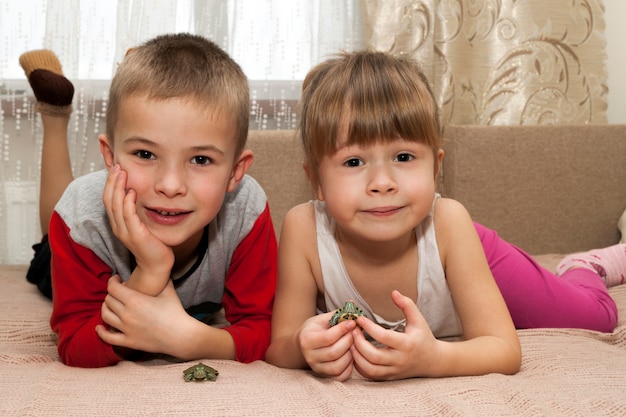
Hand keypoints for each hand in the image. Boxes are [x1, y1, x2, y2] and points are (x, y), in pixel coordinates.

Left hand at [95, 276, 190, 355]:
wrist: (181, 335)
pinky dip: (101, 332)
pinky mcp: (128, 341)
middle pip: (108, 300)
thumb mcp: (168, 290)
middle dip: (111, 293)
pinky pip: (108, 337)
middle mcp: (127, 314)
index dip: (112, 281)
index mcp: (135, 300)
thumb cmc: (176, 311)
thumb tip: (158, 266)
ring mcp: (126, 329)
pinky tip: (99, 327)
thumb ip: (160, 278)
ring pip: (105, 315)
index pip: (113, 288)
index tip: (116, 279)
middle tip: (118, 291)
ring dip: (106, 308)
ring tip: (111, 304)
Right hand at [103, 165, 173, 292]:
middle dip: (112, 182)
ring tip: (122, 173)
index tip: (116, 169)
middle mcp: (118, 227)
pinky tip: (131, 192)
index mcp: (118, 224)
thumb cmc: (153, 243)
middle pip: (108, 200)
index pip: (108, 200)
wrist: (157, 265)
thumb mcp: (142, 224)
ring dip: (118, 188)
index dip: (110, 184)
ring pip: (116, 207)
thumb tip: (137, 193)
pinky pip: (128, 217)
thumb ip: (137, 211)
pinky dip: (128, 204)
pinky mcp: (136, 236)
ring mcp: (126, 232)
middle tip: (117, 166)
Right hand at [298, 311, 356, 380]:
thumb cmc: (314, 330)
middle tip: (355, 332)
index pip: (328, 337)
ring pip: (338, 366)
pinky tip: (350, 355)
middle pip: (334, 352)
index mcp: (307, 339)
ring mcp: (317, 368)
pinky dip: (349, 367)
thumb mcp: (321, 319)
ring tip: (353, 344)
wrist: (302, 346)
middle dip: (349, 341)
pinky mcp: (324, 376)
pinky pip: (340, 376)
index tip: (353, 322)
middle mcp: (310, 356)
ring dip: (350, 354)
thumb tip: (353, 303)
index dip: (343, 330)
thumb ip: (337, 313)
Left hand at [350, 290, 441, 380]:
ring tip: (350, 343)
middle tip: (352, 331)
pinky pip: (371, 375)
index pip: (385, 337)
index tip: (360, 319)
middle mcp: (400, 360)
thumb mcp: (418, 319)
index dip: (370, 328)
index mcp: (407, 344)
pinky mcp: (389, 377)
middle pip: (374, 356)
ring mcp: (394, 371)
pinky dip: (360, 366)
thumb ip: (407, 305)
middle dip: (359, 344)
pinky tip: (356, 354)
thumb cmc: (423, 337)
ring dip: (357, 357)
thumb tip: (394, 292)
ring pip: (370, 369)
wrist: (432, 361)